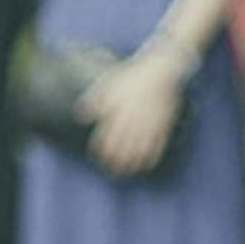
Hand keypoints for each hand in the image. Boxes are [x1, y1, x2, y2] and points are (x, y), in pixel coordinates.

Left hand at [83, 50, 186, 175]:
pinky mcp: (163, 125)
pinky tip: (147, 164)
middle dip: (116, 161)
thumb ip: (94, 102)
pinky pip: (158, 145)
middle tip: (111, 171)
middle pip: (123, 147)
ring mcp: (149, 124)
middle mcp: (133, 120)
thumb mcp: (108, 86)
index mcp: (117, 112)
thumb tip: (80, 117)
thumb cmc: (132, 78)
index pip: (106, 136)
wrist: (160, 71)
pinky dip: (152, 157)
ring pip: (140, 149)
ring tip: (128, 172)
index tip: (97, 158)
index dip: (101, 150)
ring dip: (133, 163)